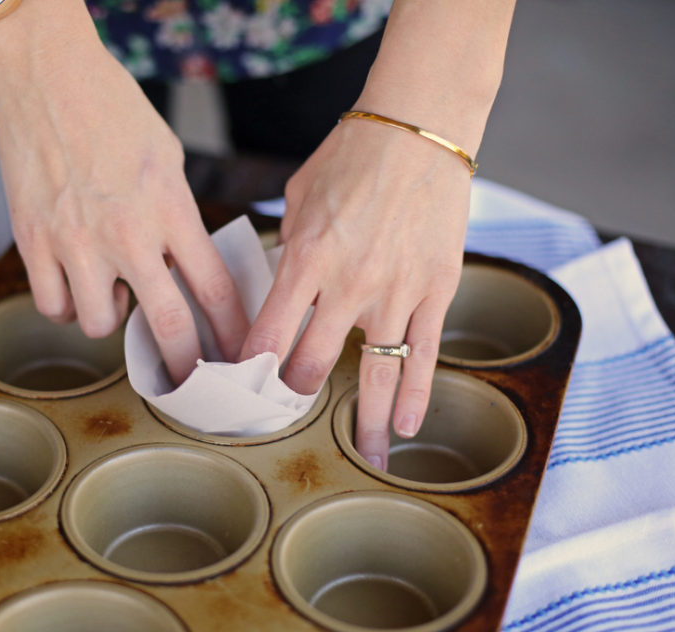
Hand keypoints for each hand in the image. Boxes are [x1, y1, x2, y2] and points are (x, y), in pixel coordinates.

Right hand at [0, 0, 248, 385]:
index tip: (239, 353)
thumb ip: (177, 216)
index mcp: (171, 210)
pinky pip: (53, 307)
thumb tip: (182, 261)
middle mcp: (129, 235)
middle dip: (186, 364)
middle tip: (187, 379)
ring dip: (111, 320)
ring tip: (111, 294)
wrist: (47, 80)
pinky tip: (72, 287)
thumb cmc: (111, 109)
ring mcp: (78, 244)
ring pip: (100, 324)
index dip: (232, 331)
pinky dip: (65, 307)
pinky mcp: (35, 244)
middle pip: (169, 326)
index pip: (215, 288)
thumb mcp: (169, 159)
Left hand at [240, 119, 470, 467]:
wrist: (418, 129)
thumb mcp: (297, 195)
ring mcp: (395, 291)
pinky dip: (418, 394)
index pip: (266, 334)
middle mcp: (347, 285)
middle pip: (314, 364)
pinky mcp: (435, 290)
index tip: (239, 390)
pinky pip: (425, 353)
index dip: (249, 370)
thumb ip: (287, 246)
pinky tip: (410, 425)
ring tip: (368, 459)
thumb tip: (281, 280)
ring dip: (370, 422)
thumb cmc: (351, 155)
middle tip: (289, 420)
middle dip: (297, 398)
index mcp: (304, 259)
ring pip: (380, 373)